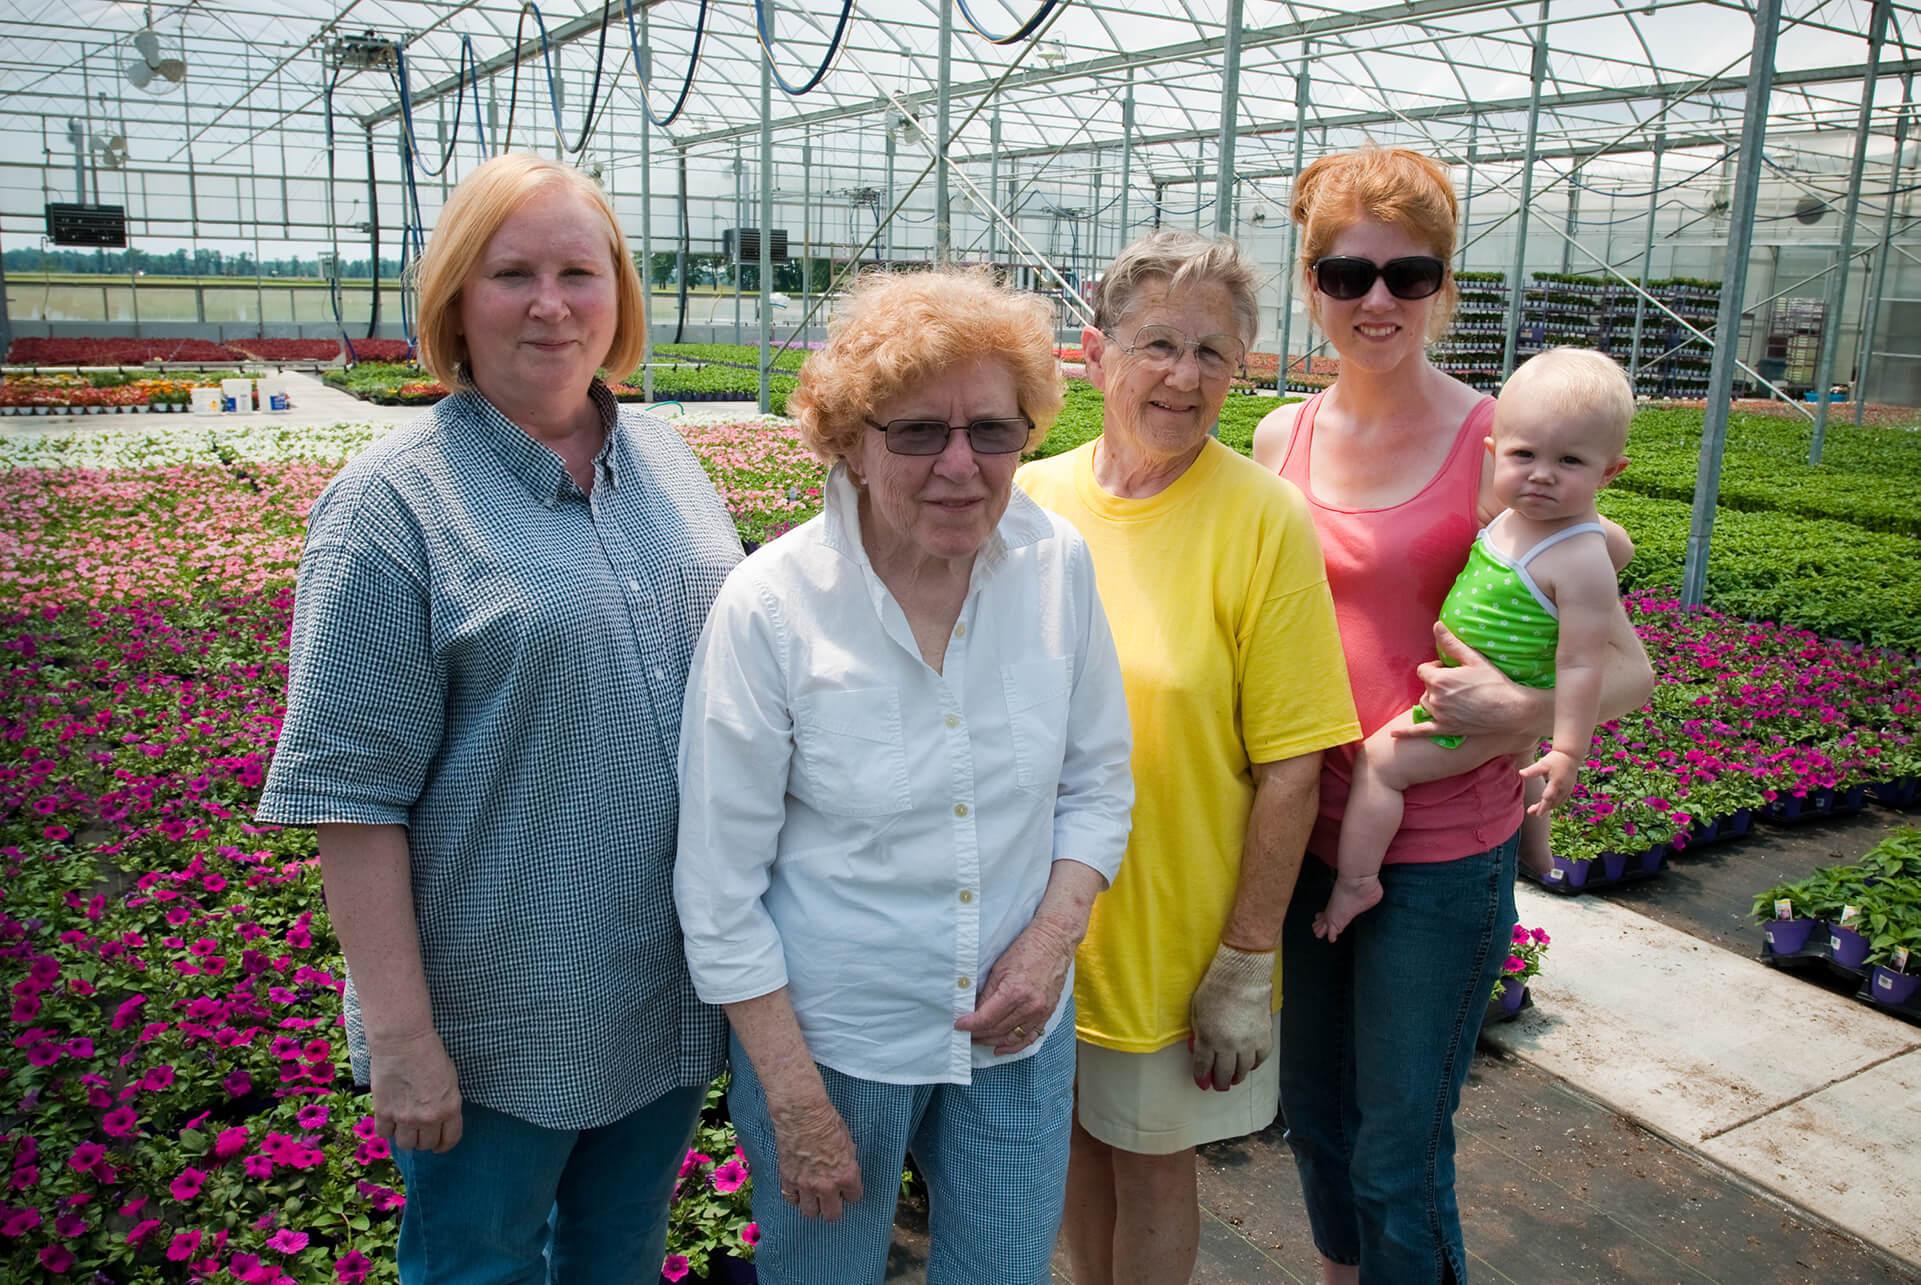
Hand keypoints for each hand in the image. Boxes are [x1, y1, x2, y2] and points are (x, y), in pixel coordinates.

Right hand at [369, 1029, 462, 1152]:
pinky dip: (387, 1130)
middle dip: (425, 1140)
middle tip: (421, 1132)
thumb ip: (447, 1103)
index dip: (444, 1145)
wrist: (403, 1041)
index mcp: (450, 1108)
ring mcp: (405, 1117)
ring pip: (405, 1145)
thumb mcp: (450, 1079)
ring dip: (406, 1138)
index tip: (440, 1145)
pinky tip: (389, 1121)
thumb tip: (441, 1119)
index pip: (450, 1140)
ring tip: (405, 1128)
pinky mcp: (384, 1112)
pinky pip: (384, 1134)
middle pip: (426, 1145)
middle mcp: (428, 1117)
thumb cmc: (430, 1053)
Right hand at [768, 1093, 862, 1220]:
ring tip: (813, 1198)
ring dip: (813, 1206)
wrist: (802, 1114)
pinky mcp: (788, 1179)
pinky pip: (791, 1199)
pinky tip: (798, 1190)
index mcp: (846, 1175)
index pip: (854, 1198)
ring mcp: (806, 1185)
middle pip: (832, 1215)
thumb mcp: (848, 1143)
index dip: (850, 1193)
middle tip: (831, 1200)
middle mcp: (827, 1186)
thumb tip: (844, 1172)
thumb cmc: (827, 1123)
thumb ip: (847, 1164)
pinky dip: (795, 1196)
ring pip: (810, 1213)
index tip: (847, 1189)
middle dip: (833, 1208)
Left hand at [955, 915, 1076, 1054]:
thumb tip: (974, 1011)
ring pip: (1011, 1037)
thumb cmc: (1027, 948)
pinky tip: (1001, 1048)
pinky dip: (1014, 1046)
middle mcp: (1029, 1006)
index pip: (986, 1018)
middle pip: (997, 1030)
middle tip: (966, 1033)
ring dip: (993, 1041)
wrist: (1055, 941)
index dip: (969, 1024)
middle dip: (978, 1034)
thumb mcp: (999, 968)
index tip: (959, 1025)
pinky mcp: (1047, 1013)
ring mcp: (1040, 1012)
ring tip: (979, 1039)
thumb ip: (987, 993)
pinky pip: (1030, 1037)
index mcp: (1014, 992)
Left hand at [1187, 943, 1274, 1091]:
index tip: (1202, 1083)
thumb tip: (1199, 1049)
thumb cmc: (1216, 988)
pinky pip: (1260, 1058)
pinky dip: (1254, 1064)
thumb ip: (1198, 1033)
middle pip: (1224, 1073)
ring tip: (1233, 1078)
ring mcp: (1248, 1042)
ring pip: (1244, 1070)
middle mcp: (1229, 1045)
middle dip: (1219, 1082)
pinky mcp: (1264, 1036)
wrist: (1241, 976)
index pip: (1203, 1066)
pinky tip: (1249, 1065)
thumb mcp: (1196, 1011)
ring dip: (1237, 1077)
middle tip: (1218, 1085)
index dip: (1202, 1077)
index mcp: (1209, 1038)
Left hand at [1393, 623, 1547, 743]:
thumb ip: (1451, 643)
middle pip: (1426, 687)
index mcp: (1438, 680)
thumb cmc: (1493, 682)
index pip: (1424, 670)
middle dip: (1437, 684)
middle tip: (1458, 684)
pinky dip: (1407, 732)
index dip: (1436, 668)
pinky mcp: (1445, 730)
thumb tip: (1437, 625)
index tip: (1450, 669)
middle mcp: (1435, 699)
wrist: (1510, 710)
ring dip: (1434, 700)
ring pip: (1426, 704)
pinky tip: (1394, 733)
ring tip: (1454, 698)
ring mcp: (1439, 716)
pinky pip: (1421, 731)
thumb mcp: (1473, 659)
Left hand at [1519, 749, 1578, 814]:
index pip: (1548, 798)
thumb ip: (1532, 770)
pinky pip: (1562, 800)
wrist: (1571, 755)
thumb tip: (1520, 773)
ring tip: (1536, 811)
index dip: (1542, 807)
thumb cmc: (1555, 758)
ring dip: (1548, 807)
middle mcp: (1564, 788)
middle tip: (1530, 812)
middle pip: (1553, 803)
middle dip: (1542, 809)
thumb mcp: (1543, 764)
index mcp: (1556, 783)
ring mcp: (1568, 789)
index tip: (1536, 814)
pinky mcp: (1569, 789)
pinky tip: (1548, 805)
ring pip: (1558, 803)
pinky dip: (1554, 804)